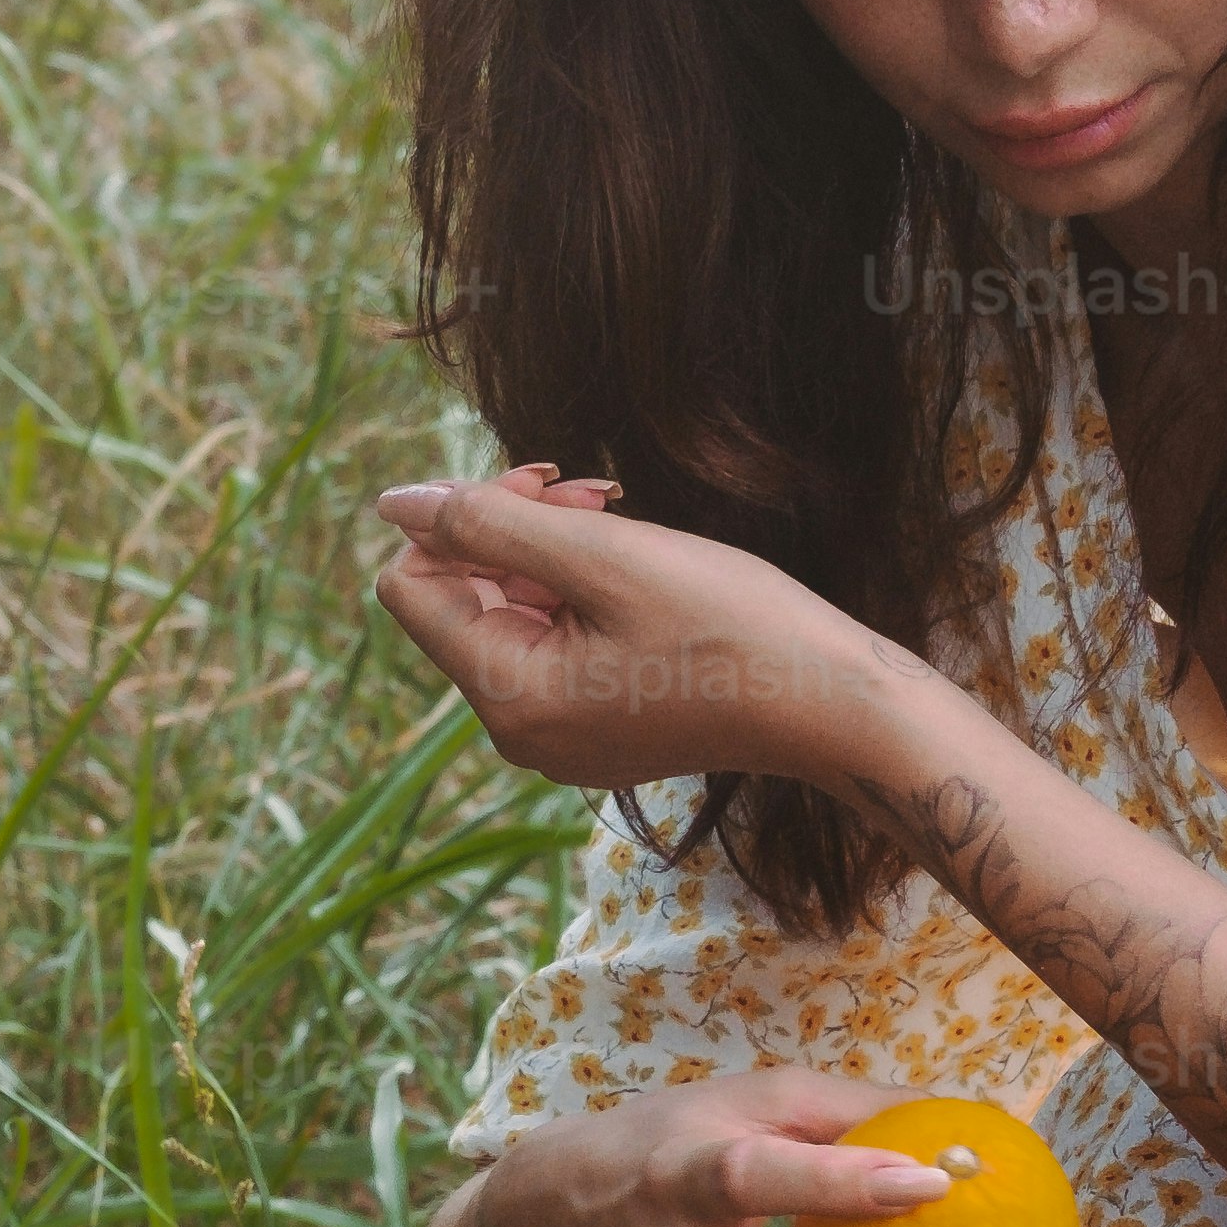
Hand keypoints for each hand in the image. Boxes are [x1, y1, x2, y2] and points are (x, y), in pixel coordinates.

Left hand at [366, 470, 941, 800]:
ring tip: (624, 520)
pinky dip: (581, 594)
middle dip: (512, 532)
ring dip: (552, 555)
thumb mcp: (605, 556)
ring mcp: (558, 737)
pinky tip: (639, 568)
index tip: (539, 488)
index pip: (410, 589)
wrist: (833, 704)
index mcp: (509, 698)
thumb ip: (489, 525)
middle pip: (461, 600)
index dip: (456, 522)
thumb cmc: (733, 628)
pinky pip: (553, 647)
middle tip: (596, 494)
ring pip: (511, 616)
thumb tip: (393, 503)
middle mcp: (518, 732)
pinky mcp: (597, 729)